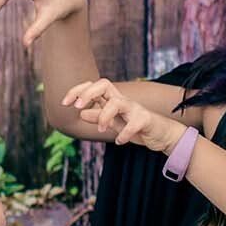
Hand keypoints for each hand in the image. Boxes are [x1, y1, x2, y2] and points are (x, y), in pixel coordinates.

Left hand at [65, 79, 187, 153]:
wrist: (161, 135)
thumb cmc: (136, 127)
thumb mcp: (113, 124)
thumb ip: (98, 117)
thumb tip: (81, 113)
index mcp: (113, 100)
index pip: (93, 86)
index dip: (78, 91)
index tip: (64, 104)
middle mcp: (123, 101)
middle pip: (104, 84)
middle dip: (87, 93)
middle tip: (76, 107)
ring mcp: (135, 109)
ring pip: (117, 102)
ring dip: (105, 115)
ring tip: (100, 130)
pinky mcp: (145, 120)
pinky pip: (134, 123)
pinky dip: (125, 133)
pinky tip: (120, 141)